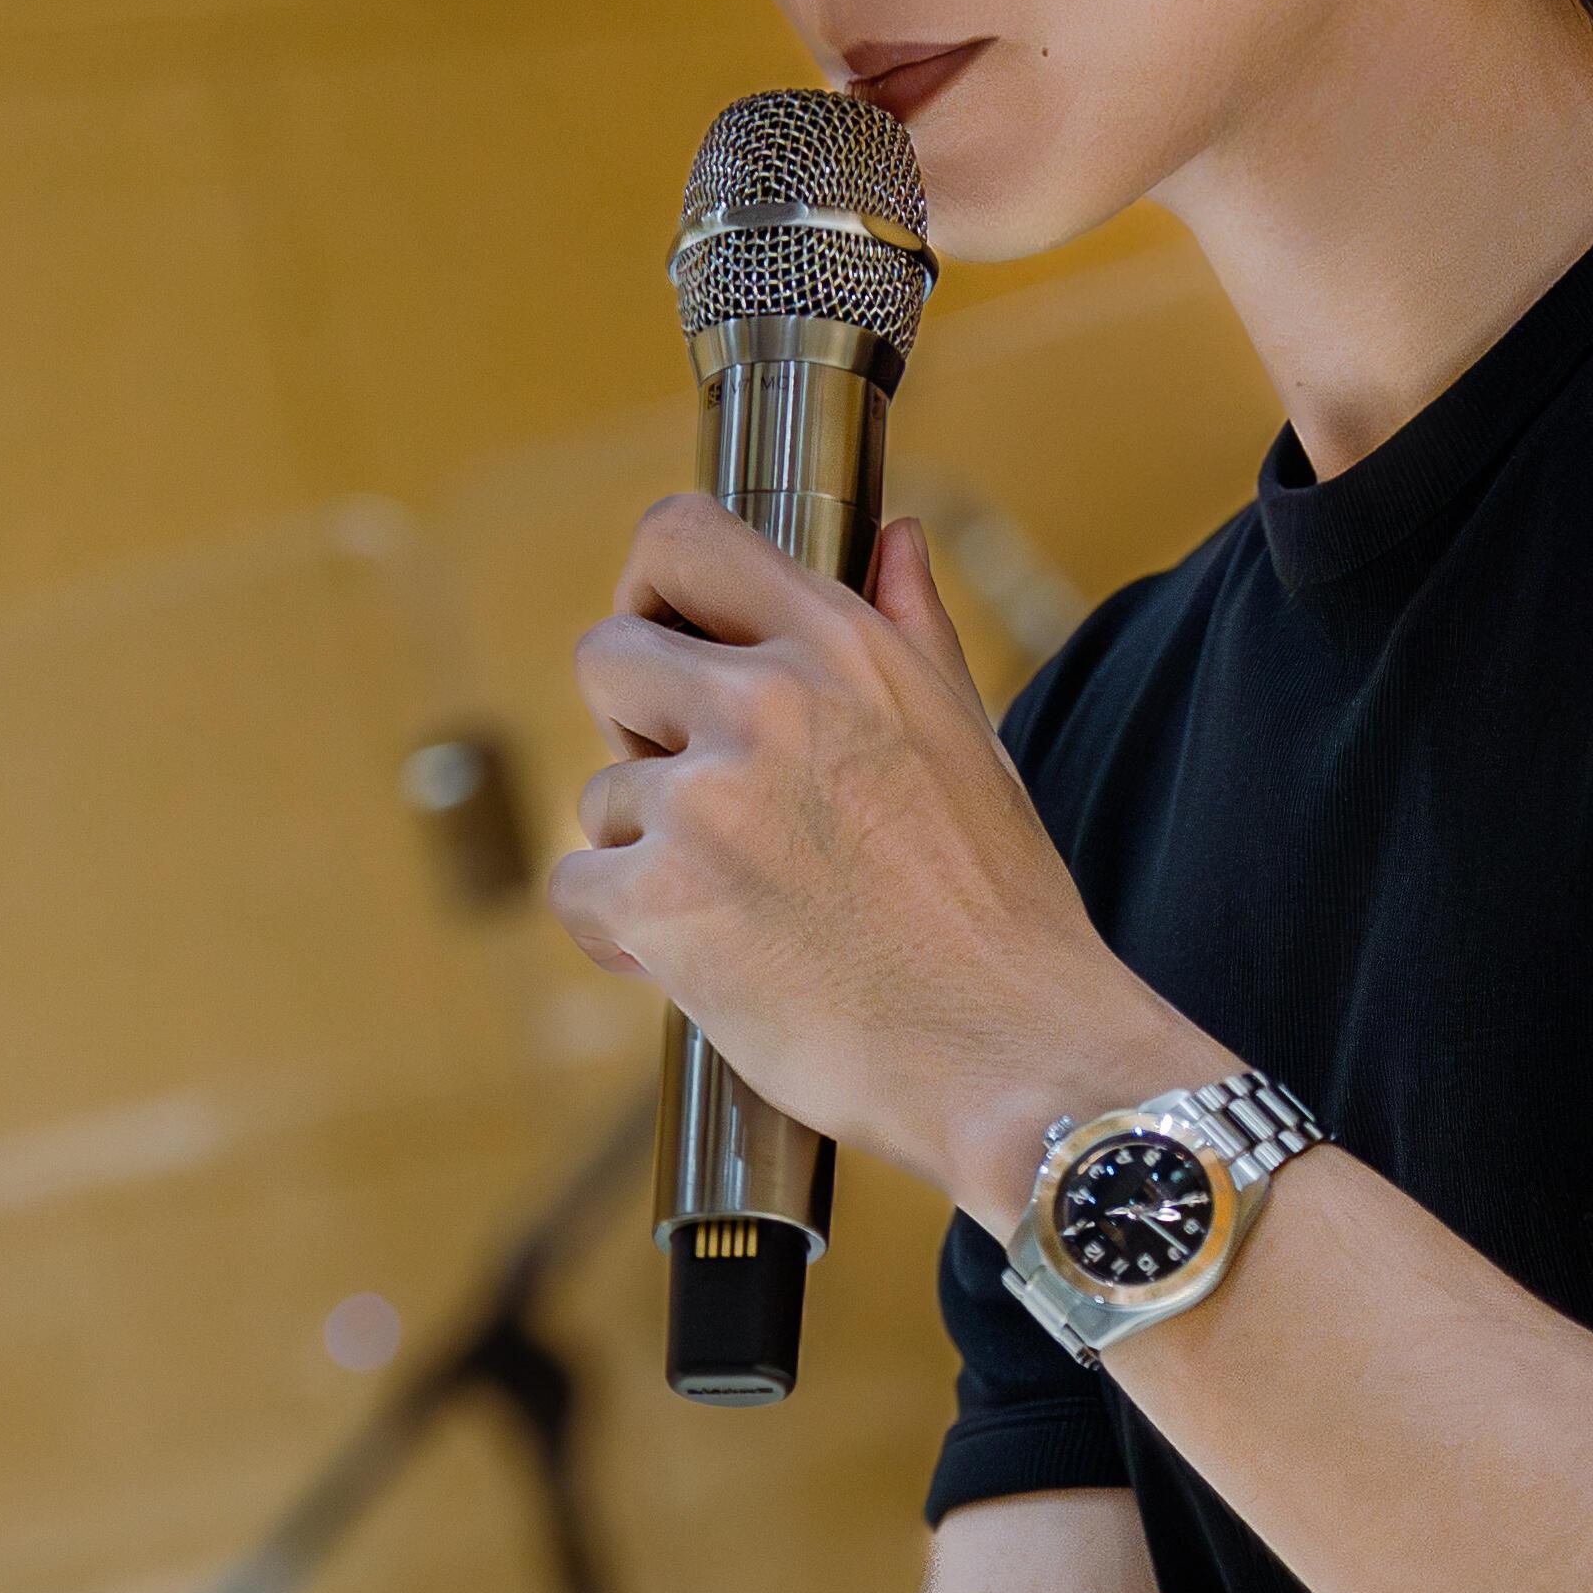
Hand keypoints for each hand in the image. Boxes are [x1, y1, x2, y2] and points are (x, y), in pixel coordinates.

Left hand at [553, 498, 1207, 1213]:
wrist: (1014, 1055)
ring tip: (751, 912)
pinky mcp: (662, 899)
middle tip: (706, 803)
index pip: (683, 537)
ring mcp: (707, 799)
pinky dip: (624, 934)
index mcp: (843, 646)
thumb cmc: (1001, 914)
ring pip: (604, 795)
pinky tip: (709, 962)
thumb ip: (913, 630)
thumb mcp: (970, 741)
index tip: (666, 642)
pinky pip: (578, 889)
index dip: (652, 589)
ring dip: (652, 853)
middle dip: (637, 730)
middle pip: (607, 657)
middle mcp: (768, 701)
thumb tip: (895, 540)